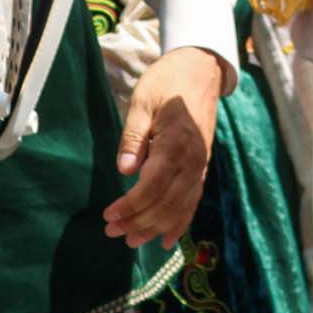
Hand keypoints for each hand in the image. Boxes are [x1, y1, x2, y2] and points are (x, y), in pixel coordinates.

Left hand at [103, 47, 231, 249]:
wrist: (201, 70)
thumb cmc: (167, 82)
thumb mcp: (142, 101)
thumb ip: (133, 135)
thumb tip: (125, 170)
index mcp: (175, 143)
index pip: (152, 186)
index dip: (130, 206)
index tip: (108, 216)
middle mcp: (193, 160)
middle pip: (166, 203)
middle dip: (139, 222)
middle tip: (112, 232)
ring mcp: (201, 165)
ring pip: (180, 208)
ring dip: (156, 228)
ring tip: (132, 241)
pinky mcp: (203, 167)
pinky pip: (193, 201)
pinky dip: (181, 223)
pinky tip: (167, 240)